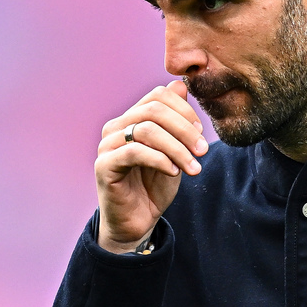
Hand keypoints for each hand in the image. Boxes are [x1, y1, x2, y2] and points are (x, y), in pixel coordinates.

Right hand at [95, 80, 207, 252]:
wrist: (138, 222)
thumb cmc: (154, 186)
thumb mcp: (174, 151)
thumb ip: (177, 121)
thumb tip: (181, 84)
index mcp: (131, 119)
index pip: (158, 96)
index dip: (184, 110)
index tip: (201, 133)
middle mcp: (116, 127)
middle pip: (154, 110)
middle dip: (185, 129)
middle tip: (203, 151)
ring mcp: (108, 145)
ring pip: (146, 129)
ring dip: (177, 147)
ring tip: (193, 166)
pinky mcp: (104, 166)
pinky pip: (134, 152)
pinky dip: (160, 159)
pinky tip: (173, 172)